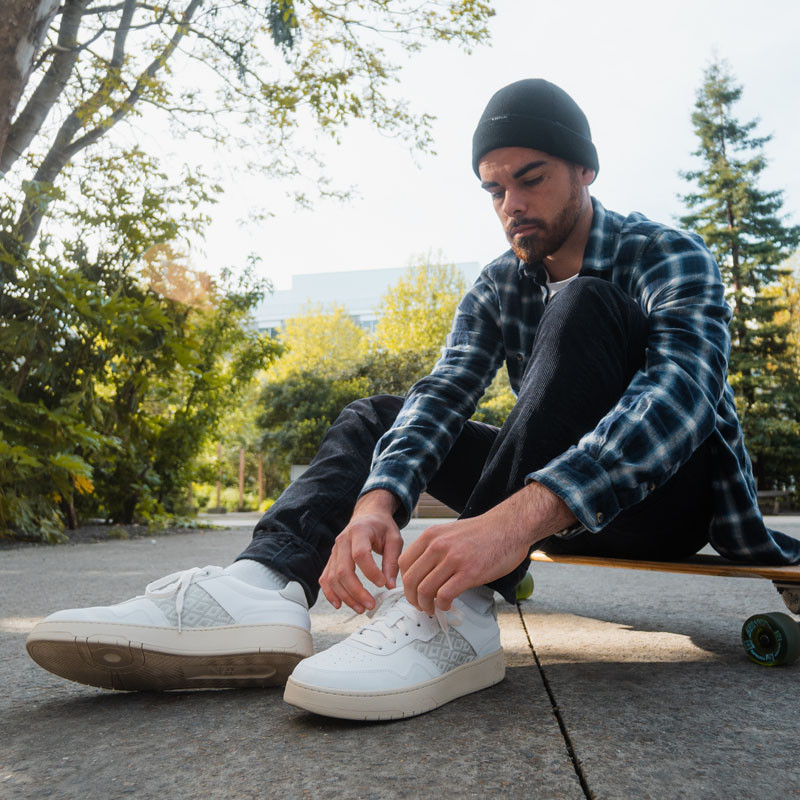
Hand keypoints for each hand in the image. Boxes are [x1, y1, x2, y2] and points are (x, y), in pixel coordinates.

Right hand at [319, 489, 403, 613]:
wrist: (367, 515)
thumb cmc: (382, 527)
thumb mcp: (394, 539)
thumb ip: (392, 562)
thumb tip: (390, 586)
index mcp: (359, 531)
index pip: (360, 554)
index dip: (371, 572)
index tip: (383, 584)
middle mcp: (342, 541)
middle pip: (343, 570)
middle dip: (356, 591)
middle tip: (371, 604)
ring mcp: (334, 550)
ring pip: (333, 578)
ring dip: (345, 596)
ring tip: (361, 608)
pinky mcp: (331, 559)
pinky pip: (325, 578)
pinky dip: (330, 593)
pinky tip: (339, 604)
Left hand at [398, 483, 574, 613]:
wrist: (510, 526)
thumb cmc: (483, 532)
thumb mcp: (450, 533)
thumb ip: (434, 548)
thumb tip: (423, 571)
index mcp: (431, 536)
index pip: (404, 563)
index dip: (405, 582)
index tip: (412, 591)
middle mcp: (438, 546)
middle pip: (410, 579)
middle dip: (412, 598)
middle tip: (420, 605)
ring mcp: (453, 559)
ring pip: (424, 590)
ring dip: (426, 605)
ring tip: (433, 609)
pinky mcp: (469, 573)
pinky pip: (444, 595)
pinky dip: (442, 606)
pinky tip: (448, 605)